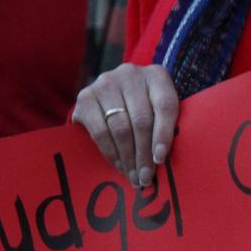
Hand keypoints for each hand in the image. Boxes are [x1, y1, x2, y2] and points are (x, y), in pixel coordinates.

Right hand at [73, 63, 179, 189]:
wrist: (110, 96)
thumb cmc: (144, 107)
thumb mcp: (158, 110)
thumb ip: (165, 125)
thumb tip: (163, 161)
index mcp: (156, 75)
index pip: (165, 106)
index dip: (163, 134)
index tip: (160, 159)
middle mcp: (130, 74)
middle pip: (141, 120)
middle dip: (144, 154)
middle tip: (145, 177)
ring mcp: (106, 83)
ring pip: (120, 128)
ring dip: (128, 158)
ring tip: (134, 176)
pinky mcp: (85, 97)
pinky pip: (100, 132)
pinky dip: (111, 153)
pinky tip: (119, 165)